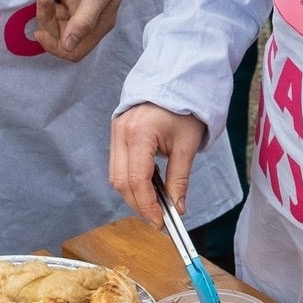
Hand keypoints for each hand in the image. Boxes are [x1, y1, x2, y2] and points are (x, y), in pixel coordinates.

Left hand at [33, 0, 135, 61]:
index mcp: (97, 23)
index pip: (73, 50)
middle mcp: (84, 15)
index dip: (55, 46)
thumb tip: (68, 47)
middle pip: (56, 29)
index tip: (40, 32)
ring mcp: (73, 0)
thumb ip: (83, 21)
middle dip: (46, 14)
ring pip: (49, 8)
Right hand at [111, 103, 206, 222]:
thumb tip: (178, 209)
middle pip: (121, 182)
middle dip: (138, 204)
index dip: (147, 206)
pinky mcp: (116, 133)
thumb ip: (180, 179)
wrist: (176, 80)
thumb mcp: (187, 145)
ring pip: (116, 176)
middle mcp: (121, 133)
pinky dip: (130, 181)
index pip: (136, 180)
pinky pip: (117, 165)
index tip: (160, 222)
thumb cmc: (184, 109)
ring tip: (155, 205)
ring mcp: (115, 132)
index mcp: (139, 134)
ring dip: (133, 194)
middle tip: (158, 218)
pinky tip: (148, 187)